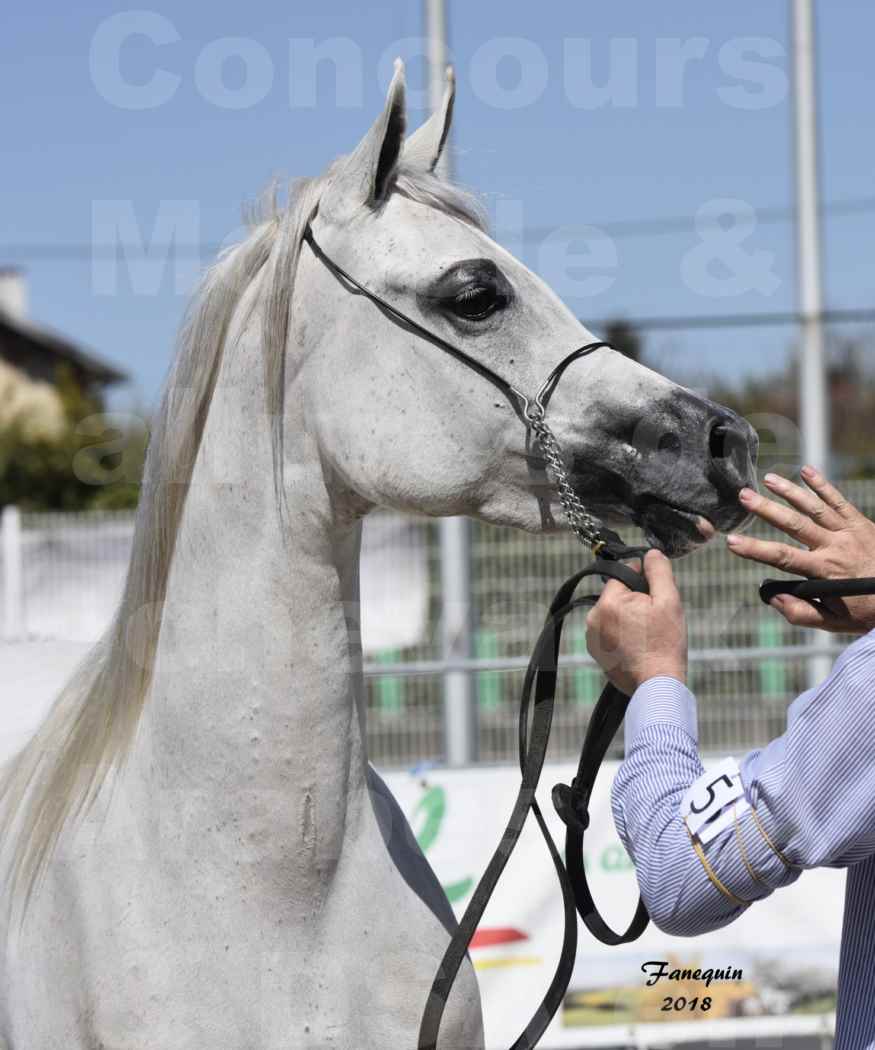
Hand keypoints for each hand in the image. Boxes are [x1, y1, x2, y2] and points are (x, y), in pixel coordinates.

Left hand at [585, 549, 687, 695]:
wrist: (657, 684)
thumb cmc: (665, 643)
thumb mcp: (669, 601)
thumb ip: (658, 572)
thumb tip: (650, 553)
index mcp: (608, 602)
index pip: (623, 574)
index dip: (643, 579)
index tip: (656, 594)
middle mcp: (593, 617)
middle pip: (618, 595)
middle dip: (637, 600)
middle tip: (655, 618)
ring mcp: (592, 636)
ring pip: (615, 613)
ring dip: (630, 617)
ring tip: (648, 634)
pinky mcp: (596, 651)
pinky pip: (610, 631)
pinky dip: (623, 633)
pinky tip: (639, 644)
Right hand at [726, 466, 874, 633]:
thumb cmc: (866, 612)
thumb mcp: (834, 622)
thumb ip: (801, 613)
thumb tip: (772, 597)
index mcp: (825, 571)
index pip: (783, 558)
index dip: (755, 549)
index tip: (731, 541)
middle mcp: (835, 547)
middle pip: (795, 525)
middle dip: (767, 509)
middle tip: (743, 496)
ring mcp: (849, 532)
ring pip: (814, 508)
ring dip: (790, 492)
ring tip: (768, 479)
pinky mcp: (861, 523)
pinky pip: (839, 501)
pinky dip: (823, 485)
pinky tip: (806, 470)